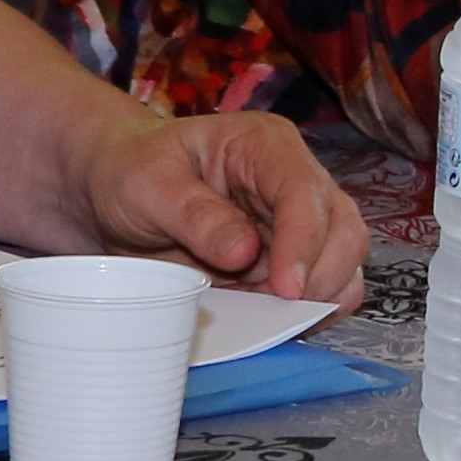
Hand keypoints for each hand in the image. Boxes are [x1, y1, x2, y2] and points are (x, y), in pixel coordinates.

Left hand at [71, 112, 369, 302]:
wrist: (115, 192)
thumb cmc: (129, 173)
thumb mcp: (147, 186)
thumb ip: (195, 216)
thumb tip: (245, 252)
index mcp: (265, 146)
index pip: (305, 193)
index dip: (302, 243)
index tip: (286, 289)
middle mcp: (296, 179)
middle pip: (344, 230)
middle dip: (318, 277)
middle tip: (269, 310)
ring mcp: (301, 221)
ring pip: (345, 263)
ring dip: (314, 297)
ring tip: (258, 309)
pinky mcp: (294, 257)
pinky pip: (325, 288)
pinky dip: (306, 311)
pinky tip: (263, 314)